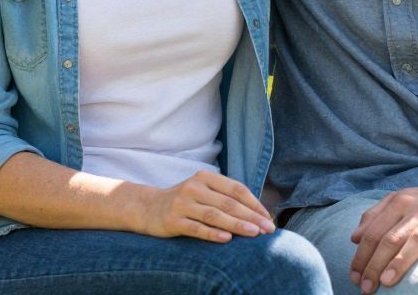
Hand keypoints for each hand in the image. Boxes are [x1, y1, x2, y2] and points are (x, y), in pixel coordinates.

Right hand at [138, 170, 275, 243]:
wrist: (150, 207)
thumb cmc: (185, 201)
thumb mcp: (203, 191)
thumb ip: (225, 197)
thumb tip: (258, 213)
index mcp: (205, 177)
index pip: (235, 189)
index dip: (254, 203)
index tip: (268, 217)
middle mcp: (193, 187)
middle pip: (228, 203)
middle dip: (251, 216)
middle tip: (268, 229)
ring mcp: (182, 204)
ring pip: (214, 215)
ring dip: (236, 225)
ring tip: (254, 233)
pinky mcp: (173, 220)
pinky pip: (196, 228)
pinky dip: (212, 234)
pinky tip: (226, 240)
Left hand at [349, 185, 417, 291]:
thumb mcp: (400, 202)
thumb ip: (375, 217)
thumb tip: (354, 238)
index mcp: (399, 202)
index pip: (374, 232)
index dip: (361, 255)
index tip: (354, 276)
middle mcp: (417, 209)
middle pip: (391, 238)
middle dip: (375, 264)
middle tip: (366, 286)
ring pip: (417, 239)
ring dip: (400, 261)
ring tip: (387, 281)